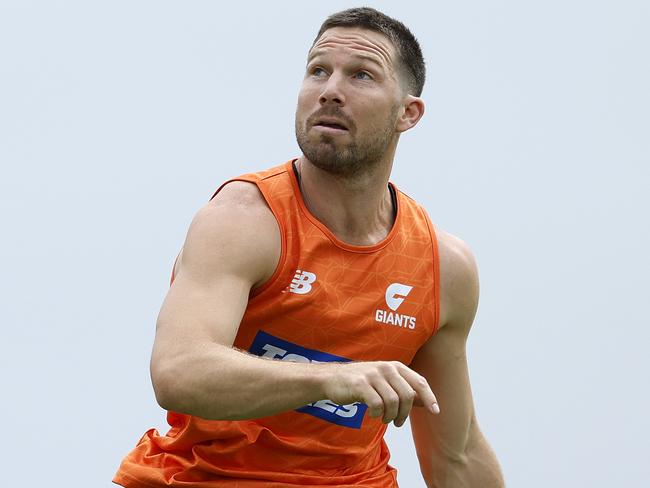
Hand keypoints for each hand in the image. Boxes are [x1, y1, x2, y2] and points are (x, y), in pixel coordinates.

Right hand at [322, 360, 439, 426]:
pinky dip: (376, 413)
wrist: (332, 379)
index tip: (435, 412)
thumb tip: (426, 402)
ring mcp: (372, 375)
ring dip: (390, 416)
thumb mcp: (385, 384)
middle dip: (405, 414)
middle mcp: (385, 368)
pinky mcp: (359, 384)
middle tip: (398, 423)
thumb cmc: (362, 383)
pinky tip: (371, 414)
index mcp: (395, 367)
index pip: (419, 381)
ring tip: (384, 419)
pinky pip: (376, 404)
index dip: (429, 397)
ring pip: (393, 402)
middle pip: (407, 395)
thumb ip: (404, 390)